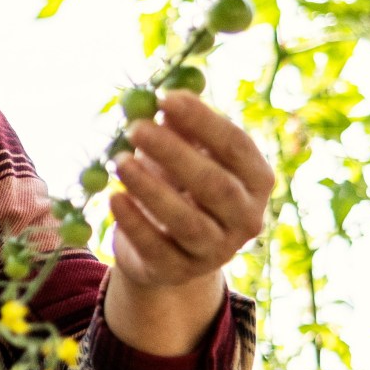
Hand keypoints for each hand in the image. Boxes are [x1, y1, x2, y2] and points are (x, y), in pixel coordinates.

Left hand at [109, 90, 275, 289]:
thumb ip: (182, 128)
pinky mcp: (179, 272)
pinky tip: (113, 197)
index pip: (236, 147)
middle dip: (174, 154)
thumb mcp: (187, 154)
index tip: (166, 97)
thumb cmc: (180, 186)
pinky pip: (156, 248)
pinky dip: (134, 222)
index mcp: (256, 181)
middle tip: (136, 128)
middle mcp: (246, 218)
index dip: (202, 121)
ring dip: (150, 188)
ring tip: (118, 160)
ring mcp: (216, 251)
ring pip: (187, 221)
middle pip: (214, 185)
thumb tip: (166, 97)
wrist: (167, 248)